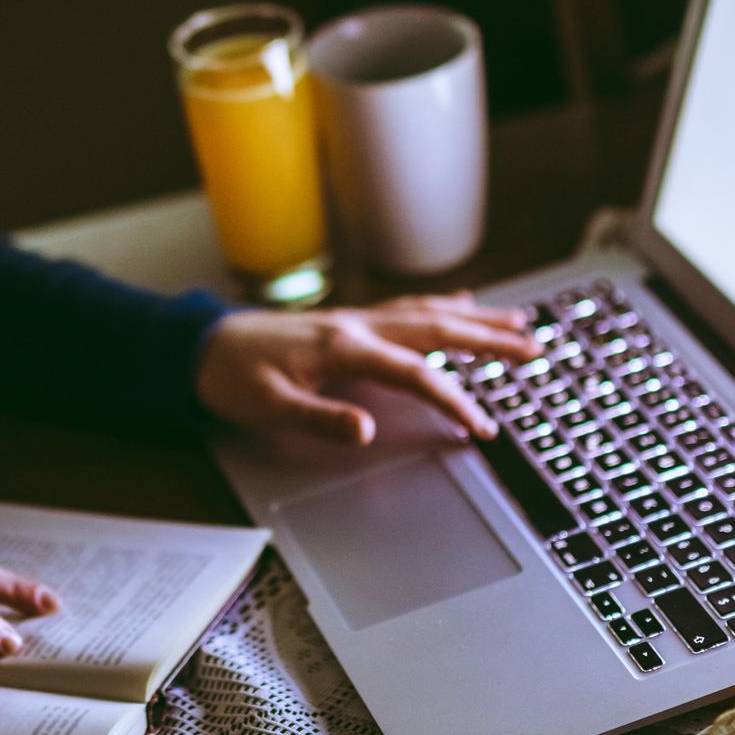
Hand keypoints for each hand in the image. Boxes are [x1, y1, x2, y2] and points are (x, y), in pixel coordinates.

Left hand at [194, 292, 542, 445]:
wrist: (199, 345)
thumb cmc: (231, 377)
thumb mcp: (267, 406)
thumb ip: (319, 418)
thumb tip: (366, 429)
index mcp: (343, 346)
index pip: (414, 373)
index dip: (452, 400)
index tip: (480, 427)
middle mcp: (356, 325)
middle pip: (437, 328)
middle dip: (489, 341)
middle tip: (535, 351)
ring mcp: (355, 319)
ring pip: (429, 313)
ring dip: (476, 319)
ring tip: (518, 326)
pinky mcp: (348, 321)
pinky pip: (408, 309)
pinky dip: (442, 307)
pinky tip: (463, 305)